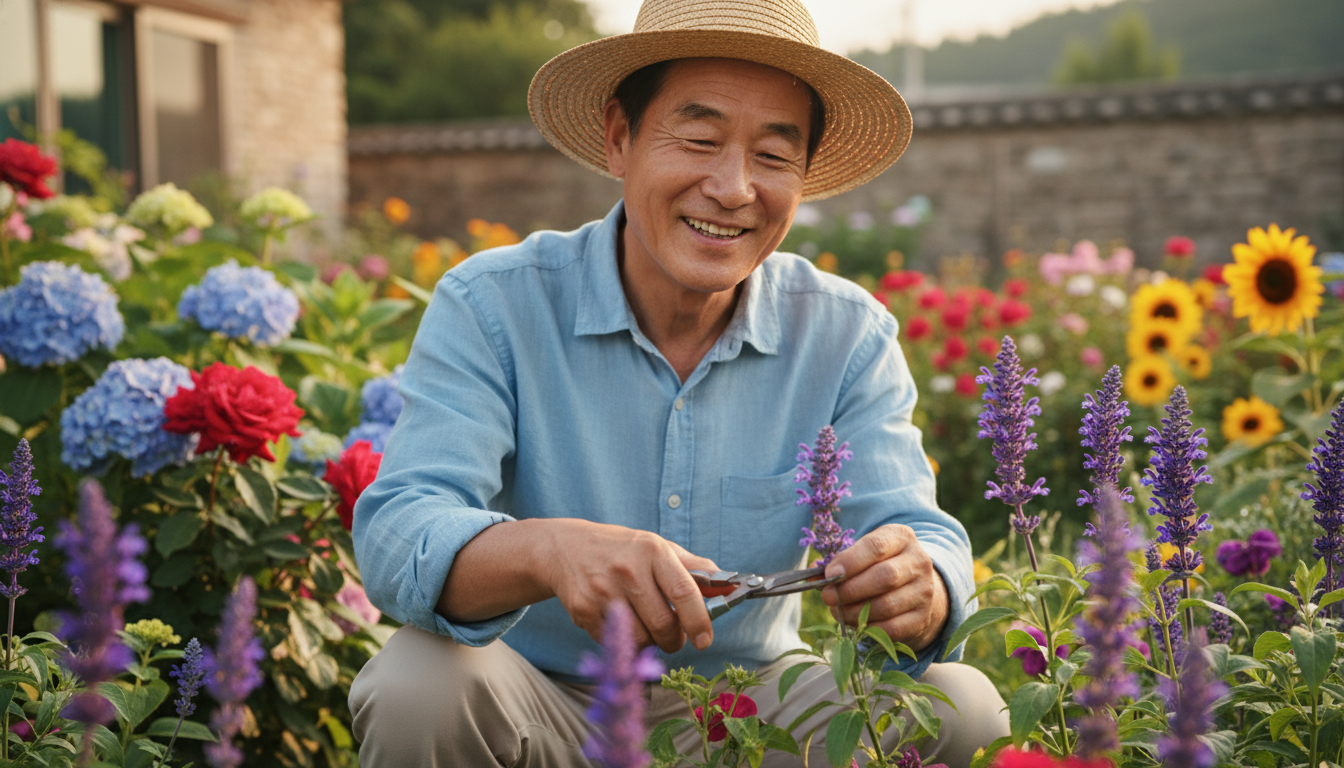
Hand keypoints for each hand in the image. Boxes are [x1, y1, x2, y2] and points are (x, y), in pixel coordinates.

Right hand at [542, 519, 720, 653]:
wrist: (564, 549)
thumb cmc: (620, 550)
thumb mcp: (656, 547)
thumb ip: (692, 567)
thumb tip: (728, 584)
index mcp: (652, 551)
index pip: (684, 592)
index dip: (699, 620)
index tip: (705, 638)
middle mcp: (628, 571)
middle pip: (663, 624)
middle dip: (675, 639)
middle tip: (674, 636)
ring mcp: (603, 592)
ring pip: (641, 639)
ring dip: (650, 643)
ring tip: (647, 628)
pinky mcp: (583, 611)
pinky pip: (616, 642)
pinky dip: (624, 642)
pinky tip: (622, 624)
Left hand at [819, 524, 948, 651]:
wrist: (914, 588)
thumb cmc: (878, 566)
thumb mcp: (863, 554)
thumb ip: (840, 562)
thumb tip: (813, 576)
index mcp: (901, 537)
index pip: (876, 546)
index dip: (850, 561)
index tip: (830, 574)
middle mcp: (918, 561)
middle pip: (885, 576)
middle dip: (850, 589)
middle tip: (828, 596)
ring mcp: (924, 590)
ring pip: (887, 605)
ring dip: (855, 611)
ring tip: (839, 611)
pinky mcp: (922, 617)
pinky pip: (892, 628)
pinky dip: (869, 628)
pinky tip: (856, 624)